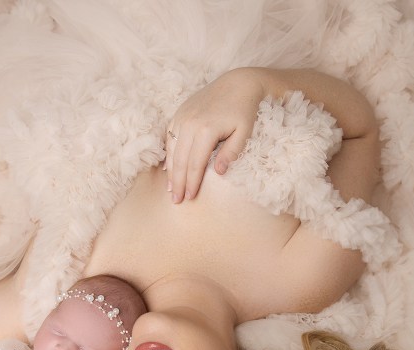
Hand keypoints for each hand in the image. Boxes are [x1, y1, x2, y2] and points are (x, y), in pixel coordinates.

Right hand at [164, 67, 266, 202]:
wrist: (238, 83)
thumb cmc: (244, 110)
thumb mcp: (244, 132)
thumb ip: (231, 153)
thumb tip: (219, 173)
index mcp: (206, 130)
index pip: (195, 164)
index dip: (192, 183)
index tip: (190, 198)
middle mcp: (190, 123)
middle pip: (180, 160)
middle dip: (178, 183)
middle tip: (176, 201)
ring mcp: (182, 117)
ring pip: (172, 150)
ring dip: (171, 171)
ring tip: (171, 190)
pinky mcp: (180, 113)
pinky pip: (170, 137)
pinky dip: (168, 155)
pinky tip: (169, 169)